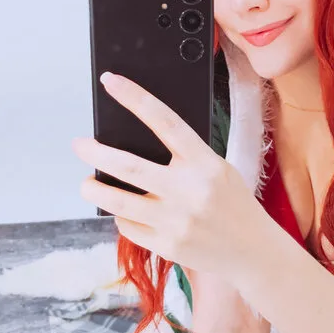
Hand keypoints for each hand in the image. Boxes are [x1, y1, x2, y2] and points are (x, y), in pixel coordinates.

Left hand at [72, 72, 259, 279]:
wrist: (253, 251)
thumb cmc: (232, 205)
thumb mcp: (218, 170)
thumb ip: (185, 159)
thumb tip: (134, 146)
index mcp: (205, 163)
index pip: (165, 122)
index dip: (135, 98)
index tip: (112, 82)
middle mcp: (190, 190)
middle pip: (130, 167)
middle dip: (96, 154)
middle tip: (80, 145)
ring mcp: (177, 221)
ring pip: (119, 202)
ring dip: (95, 190)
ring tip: (87, 183)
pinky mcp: (168, 245)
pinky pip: (129, 227)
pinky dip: (123, 218)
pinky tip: (127, 213)